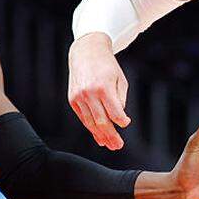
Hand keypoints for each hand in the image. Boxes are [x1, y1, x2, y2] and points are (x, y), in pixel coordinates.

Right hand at [68, 33, 129, 149]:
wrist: (86, 52)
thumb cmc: (107, 66)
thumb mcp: (120, 79)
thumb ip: (120, 100)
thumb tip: (118, 120)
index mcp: (103, 87)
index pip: (114, 113)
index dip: (122, 121)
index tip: (126, 123)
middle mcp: (89, 93)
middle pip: (101, 122)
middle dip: (111, 136)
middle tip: (118, 145)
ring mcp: (79, 97)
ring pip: (90, 123)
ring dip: (100, 136)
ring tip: (109, 144)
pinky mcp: (72, 100)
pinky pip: (83, 118)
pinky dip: (90, 128)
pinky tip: (98, 136)